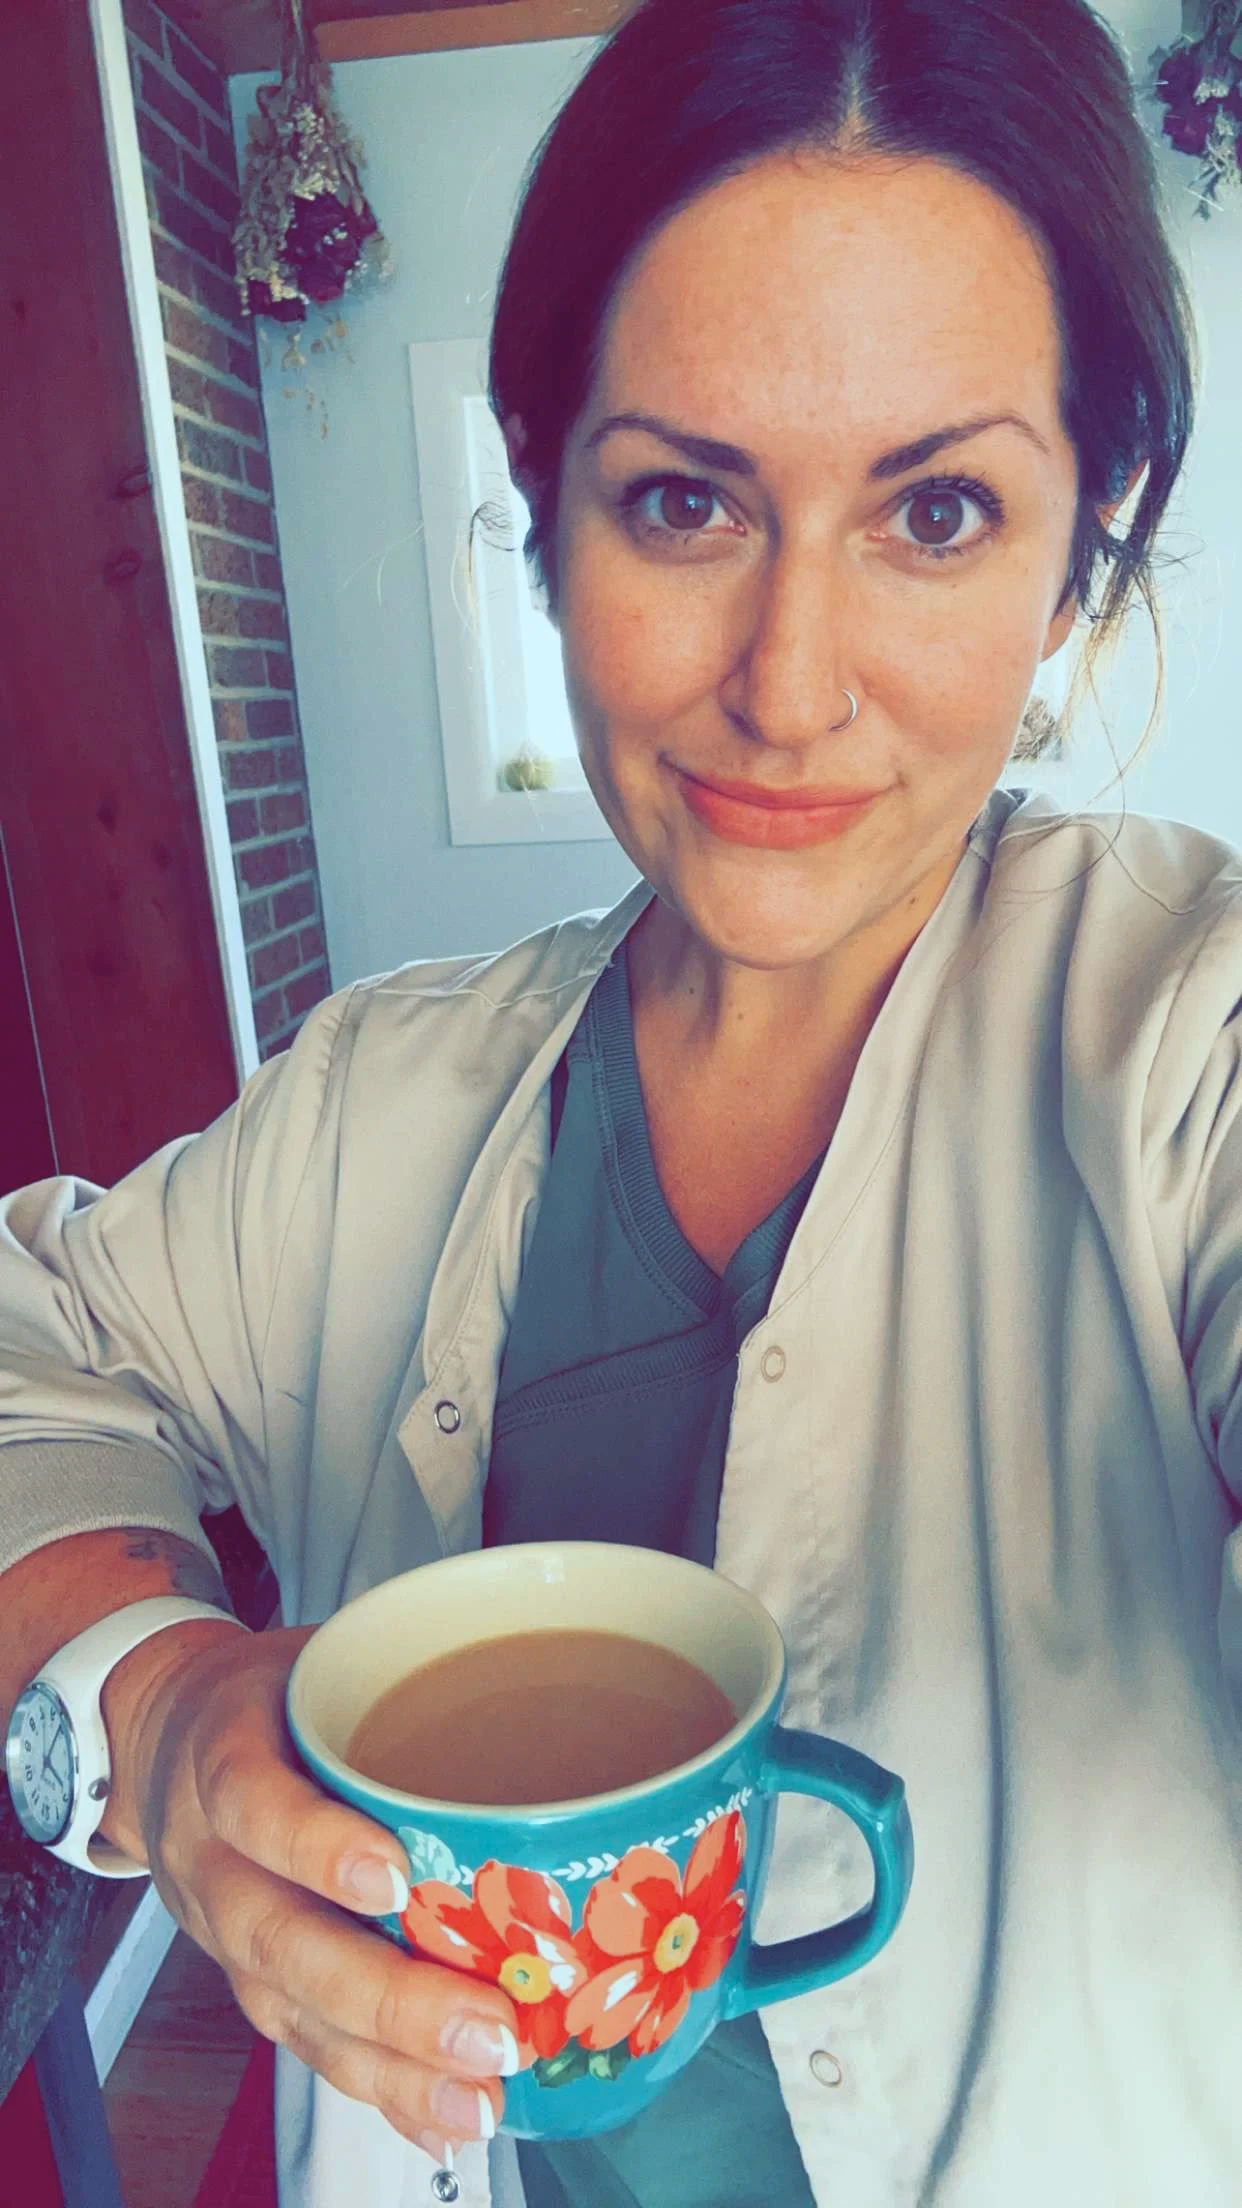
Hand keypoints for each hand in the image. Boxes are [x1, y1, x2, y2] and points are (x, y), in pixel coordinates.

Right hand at [100, 1621, 516, 2160]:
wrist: (164, 1738)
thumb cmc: (265, 1696)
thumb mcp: (313, 1649)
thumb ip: (407, 1658)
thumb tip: (552, 1651)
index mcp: (224, 1755)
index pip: (256, 1804)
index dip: (317, 1846)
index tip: (392, 1876)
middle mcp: (213, 1858)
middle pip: (282, 1939)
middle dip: (387, 1996)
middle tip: (485, 2025)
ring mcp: (229, 1934)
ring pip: (297, 2012)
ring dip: (393, 2065)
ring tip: (480, 2095)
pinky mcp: (254, 1983)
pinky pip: (309, 2048)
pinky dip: (379, 2092)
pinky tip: (444, 2115)